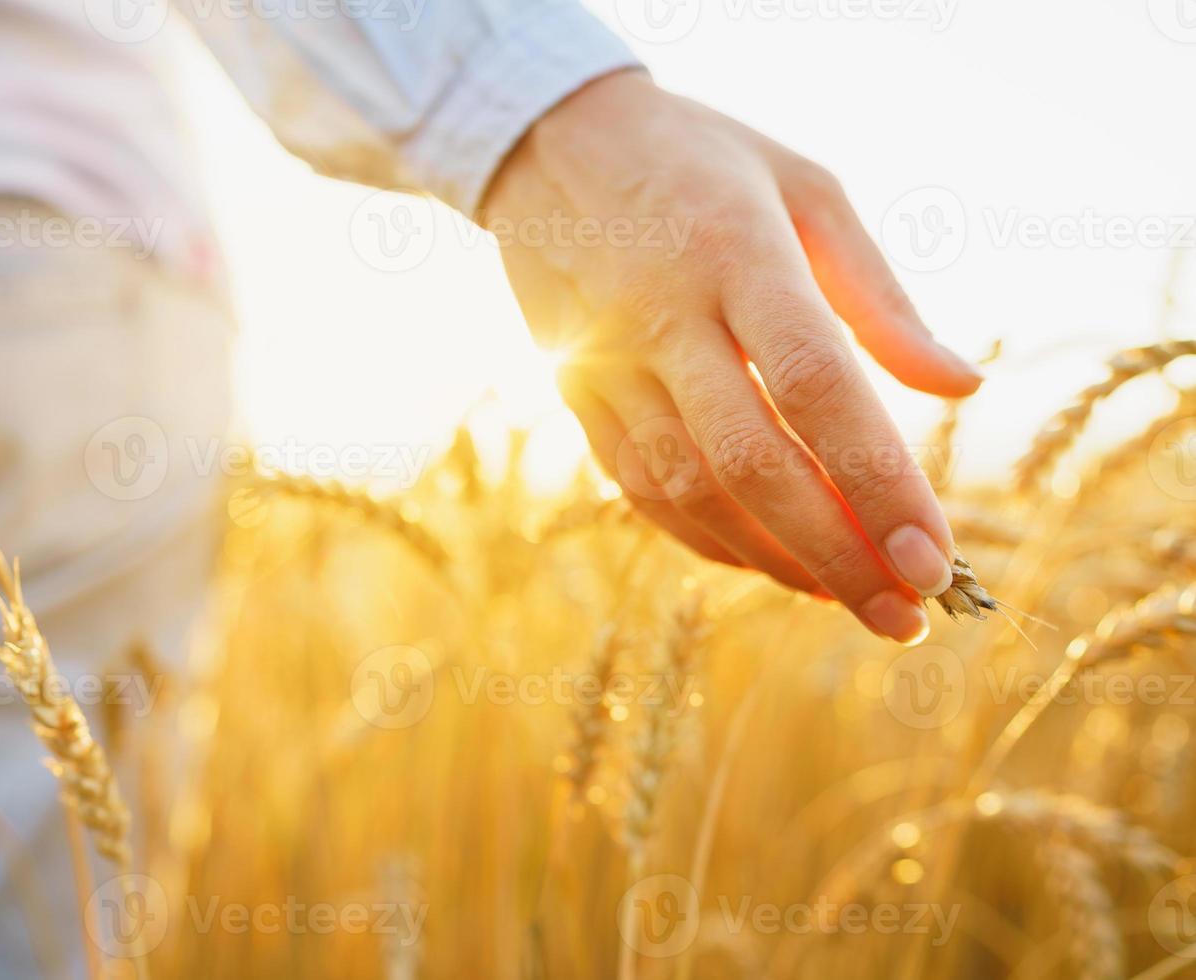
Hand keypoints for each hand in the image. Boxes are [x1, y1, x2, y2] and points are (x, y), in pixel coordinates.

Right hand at [482, 70, 982, 642]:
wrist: (547, 142)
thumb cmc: (701, 160)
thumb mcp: (805, 187)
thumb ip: (880, 295)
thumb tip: (961, 388)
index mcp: (735, 253)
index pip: (815, 387)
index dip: (876, 482)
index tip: (934, 557)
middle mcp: (663, 316)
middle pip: (751, 461)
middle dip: (835, 552)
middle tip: (903, 615)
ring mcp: (607, 361)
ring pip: (689, 489)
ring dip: (774, 559)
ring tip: (847, 599)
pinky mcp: (575, 391)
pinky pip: (638, 487)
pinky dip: (707, 539)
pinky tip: (768, 563)